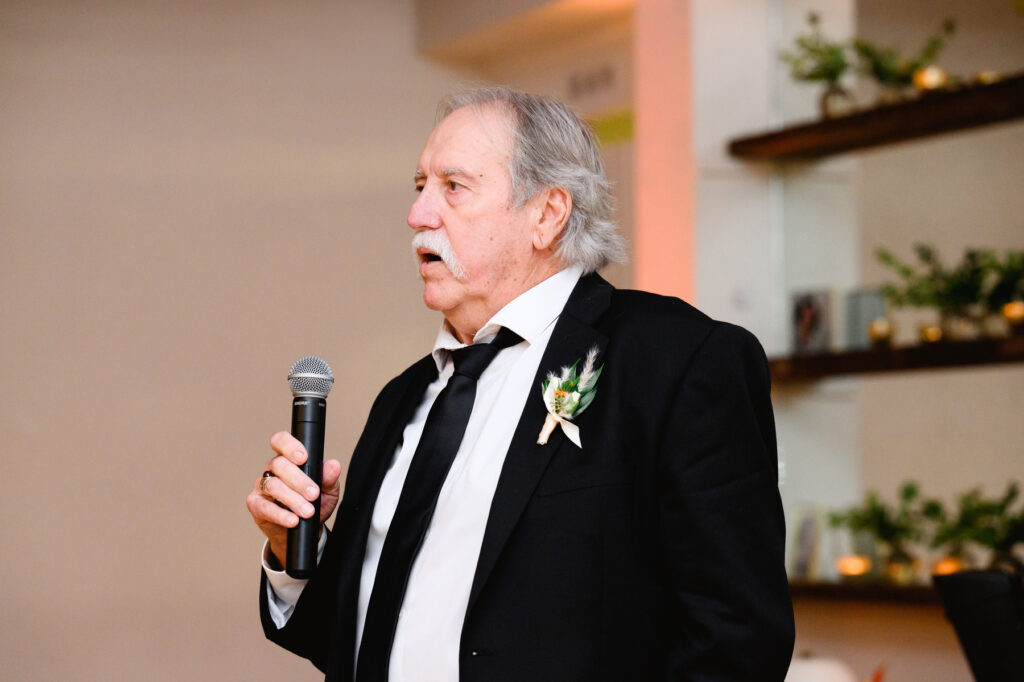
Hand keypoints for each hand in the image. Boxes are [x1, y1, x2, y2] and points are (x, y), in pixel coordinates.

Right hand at [246, 431, 342, 567]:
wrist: (305, 528)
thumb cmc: (314, 504)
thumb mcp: (327, 491)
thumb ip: (329, 478)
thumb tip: (333, 465)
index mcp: (288, 459)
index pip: (281, 441)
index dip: (289, 446)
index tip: (303, 458)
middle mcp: (272, 469)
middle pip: (279, 465)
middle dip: (298, 480)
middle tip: (313, 494)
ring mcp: (261, 486)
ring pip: (272, 485)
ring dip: (292, 499)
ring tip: (307, 511)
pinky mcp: (256, 505)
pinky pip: (264, 507)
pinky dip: (280, 515)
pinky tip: (293, 520)